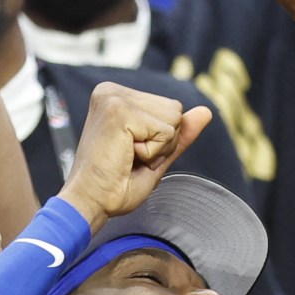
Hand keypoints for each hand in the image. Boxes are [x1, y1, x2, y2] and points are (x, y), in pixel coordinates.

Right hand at [59, 82, 211, 231]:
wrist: (89, 203)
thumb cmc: (114, 185)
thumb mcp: (155, 156)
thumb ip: (179, 133)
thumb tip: (206, 112)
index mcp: (116, 96)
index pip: (170, 109)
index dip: (161, 141)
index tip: (130, 154)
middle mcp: (111, 91)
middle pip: (175, 110)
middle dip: (162, 143)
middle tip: (129, 158)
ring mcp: (114, 98)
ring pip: (174, 119)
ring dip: (157, 148)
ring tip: (126, 157)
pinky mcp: (119, 111)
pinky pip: (166, 133)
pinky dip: (152, 153)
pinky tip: (125, 157)